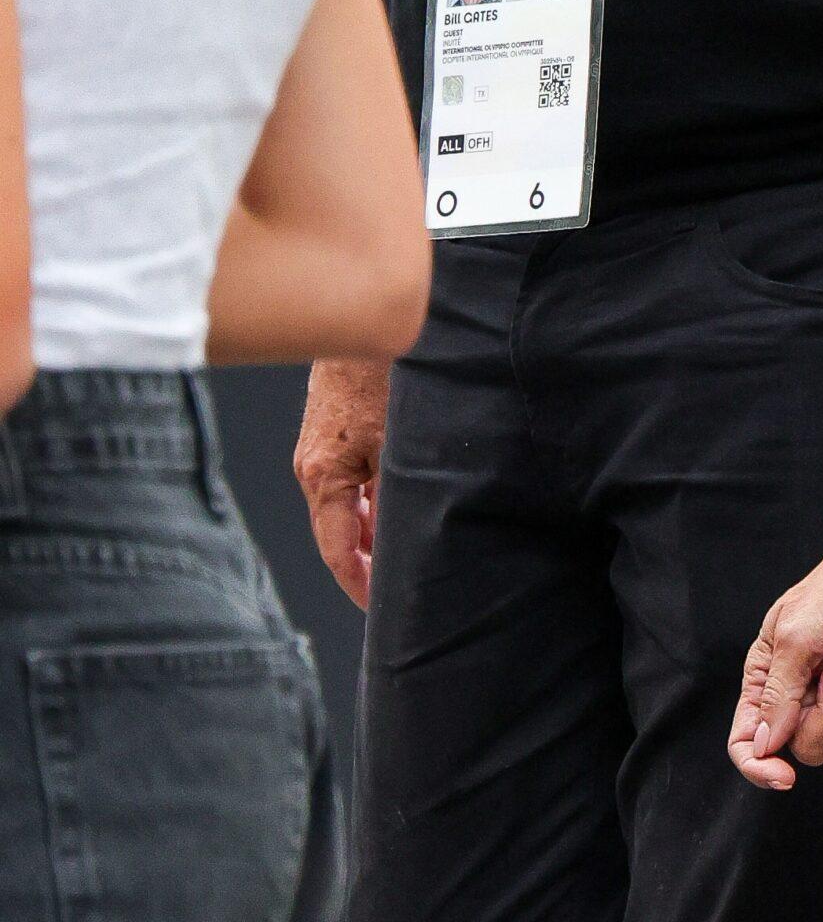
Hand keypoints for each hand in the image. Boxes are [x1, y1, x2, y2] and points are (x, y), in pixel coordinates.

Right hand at [294, 356, 389, 608]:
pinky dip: (374, 500)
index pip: (337, 552)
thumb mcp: (398, 441)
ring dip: (375, 530)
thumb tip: (402, 539)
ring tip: (408, 555)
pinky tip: (400, 509)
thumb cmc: (382, 370)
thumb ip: (396, 495)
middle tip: (402, 590)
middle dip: (370, 563)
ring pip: (349, 507)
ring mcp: (323, 449)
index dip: (360, 586)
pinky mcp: (336, 432)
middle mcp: (314, 467)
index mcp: (322, 476)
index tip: (382, 610)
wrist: (361, 311)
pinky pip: (353, 481)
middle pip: (340, 533)